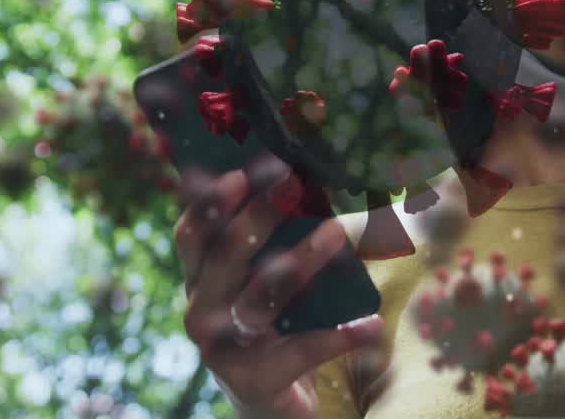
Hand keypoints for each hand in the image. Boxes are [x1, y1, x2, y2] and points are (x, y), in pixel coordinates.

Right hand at [174, 164, 384, 418]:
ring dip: (301, 260)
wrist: (272, 400)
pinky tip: (370, 324)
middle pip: (224, 256)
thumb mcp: (265, 277)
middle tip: (292, 182)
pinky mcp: (254, 380)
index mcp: (200, 278)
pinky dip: (338, 336)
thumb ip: (278, 237)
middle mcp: (201, 310)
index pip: (193, 233)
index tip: (244, 169)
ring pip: (261, 297)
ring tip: (338, 232)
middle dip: (258, 215)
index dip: (213, 199)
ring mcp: (222, 348)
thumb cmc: (274, 322)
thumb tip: (314, 181)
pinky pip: (300, 351)